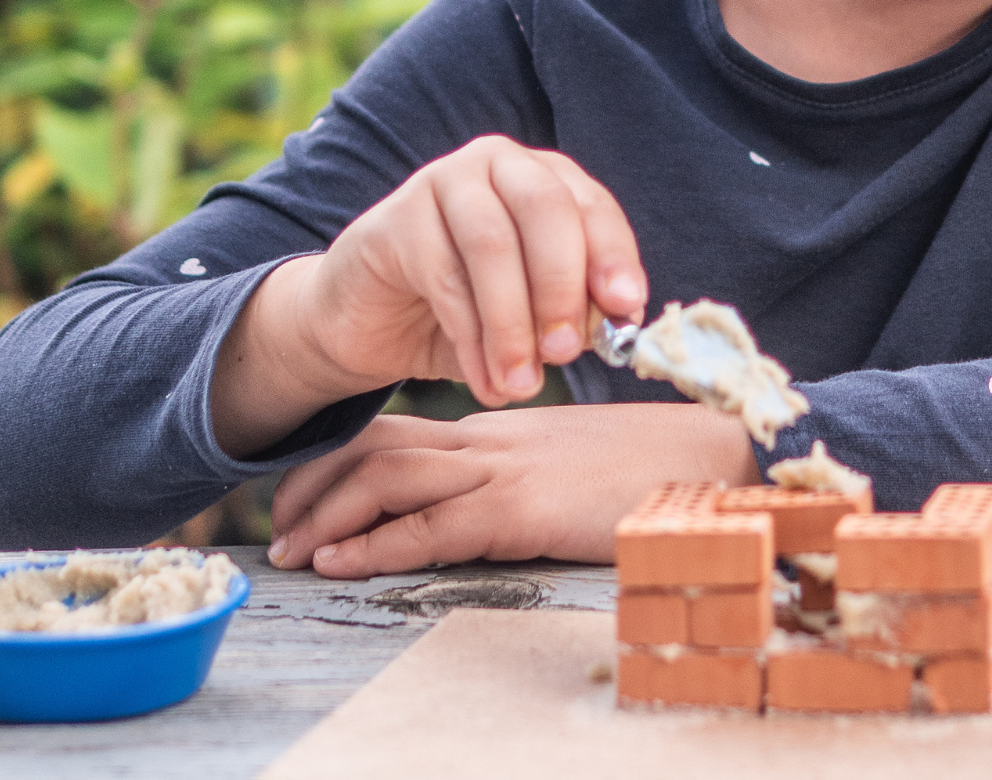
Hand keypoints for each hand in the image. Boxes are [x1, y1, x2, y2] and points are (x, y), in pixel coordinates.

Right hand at [211, 136, 647, 457]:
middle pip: (545, 209)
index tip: (625, 306)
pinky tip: (482, 380)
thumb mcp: (532, 313)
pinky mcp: (395, 219)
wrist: (371, 320)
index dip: (613, 254)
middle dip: (562, 284)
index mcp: (544, 177)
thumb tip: (616, 324)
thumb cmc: (468, 311)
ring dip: (513, 323)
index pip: (591, 205)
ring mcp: (442, 182)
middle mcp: (497, 164)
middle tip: (566, 352)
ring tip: (522, 383)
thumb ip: (573, 310)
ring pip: (492, 245)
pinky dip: (471, 337)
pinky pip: (443, 276)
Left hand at [266, 403, 760, 577]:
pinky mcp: (523, 508)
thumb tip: (492, 503)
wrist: (712, 455)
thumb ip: (528, 471)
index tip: (306, 494)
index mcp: (501, 426)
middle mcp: (492, 437)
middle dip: (316, 485)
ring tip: (293, 554)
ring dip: (330, 515)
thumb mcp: (574, 461)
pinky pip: (433, 526)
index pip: (400, 429)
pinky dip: (378, 545)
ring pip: (390, 477)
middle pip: (379, 444)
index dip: (341, 458)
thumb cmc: (652, 466)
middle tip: (279, 530)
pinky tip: (344, 564)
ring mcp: (506, 469)